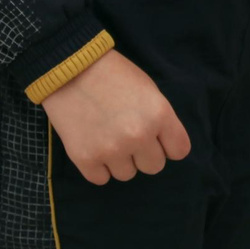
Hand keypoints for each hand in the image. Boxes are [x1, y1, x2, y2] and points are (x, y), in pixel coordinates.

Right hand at [41, 47, 191, 184]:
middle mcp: (138, 136)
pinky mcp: (86, 159)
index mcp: (158, 115)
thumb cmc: (113, 75)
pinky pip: (101, 179)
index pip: (179, 151)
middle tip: (128, 135)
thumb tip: (164, 145)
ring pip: (127, 174)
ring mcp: (111, 150)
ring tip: (107, 136)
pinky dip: (98, 166)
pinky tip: (93, 145)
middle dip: (144, 154)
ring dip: (120, 160)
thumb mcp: (148, 90)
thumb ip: (160, 119)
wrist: (70, 70)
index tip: (158, 139)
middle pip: (154, 166)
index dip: (168, 144)